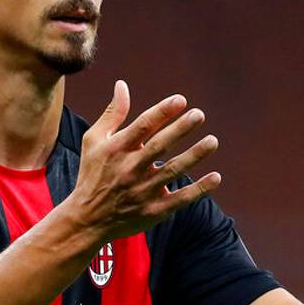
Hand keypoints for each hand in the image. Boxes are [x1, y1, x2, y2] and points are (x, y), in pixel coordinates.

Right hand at [66, 80, 220, 241]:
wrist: (87, 220)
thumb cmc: (92, 174)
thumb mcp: (94, 141)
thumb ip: (112, 114)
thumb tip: (122, 85)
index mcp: (117, 149)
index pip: (143, 126)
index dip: (162, 111)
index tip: (181, 100)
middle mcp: (131, 168)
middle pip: (160, 146)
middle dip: (180, 129)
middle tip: (199, 114)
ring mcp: (143, 191)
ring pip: (173, 170)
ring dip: (194, 155)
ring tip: (213, 141)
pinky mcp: (154, 210)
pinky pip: (180, 199)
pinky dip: (199, 189)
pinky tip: (216, 177)